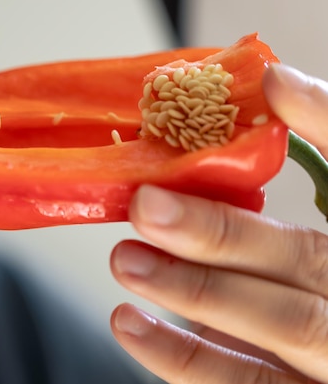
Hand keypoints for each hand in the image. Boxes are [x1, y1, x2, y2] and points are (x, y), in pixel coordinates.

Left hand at [109, 64, 327, 382]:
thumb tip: (276, 80)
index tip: (272, 84)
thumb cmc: (318, 270)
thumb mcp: (324, 208)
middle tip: (147, 205)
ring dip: (194, 289)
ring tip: (126, 258)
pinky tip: (129, 322)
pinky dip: (181, 355)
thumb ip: (314, 149)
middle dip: (222, 232)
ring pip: (279, 324)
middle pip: (303, 259)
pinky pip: (243, 383)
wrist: (323, 339)